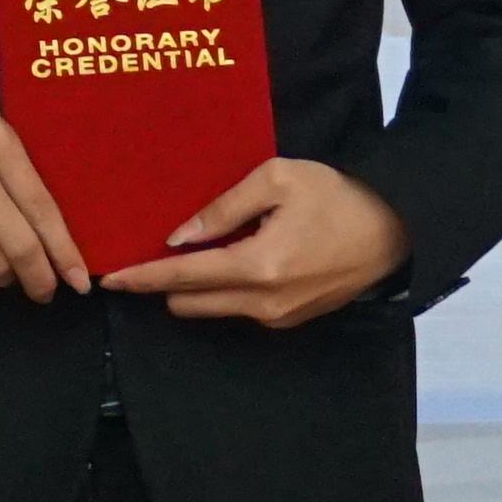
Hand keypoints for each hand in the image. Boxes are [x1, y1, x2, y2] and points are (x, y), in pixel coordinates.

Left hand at [109, 154, 406, 324]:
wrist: (391, 231)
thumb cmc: (334, 196)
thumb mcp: (276, 180)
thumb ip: (223, 209)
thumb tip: (178, 237)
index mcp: (258, 266)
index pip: (184, 278)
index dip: (142, 278)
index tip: (110, 279)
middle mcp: (264, 302)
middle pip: (189, 304)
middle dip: (162, 284)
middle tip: (144, 254)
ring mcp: (278, 317)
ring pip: (212, 310)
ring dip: (192, 288)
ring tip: (188, 252)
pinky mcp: (289, 320)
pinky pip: (238, 309)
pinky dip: (222, 290)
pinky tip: (226, 259)